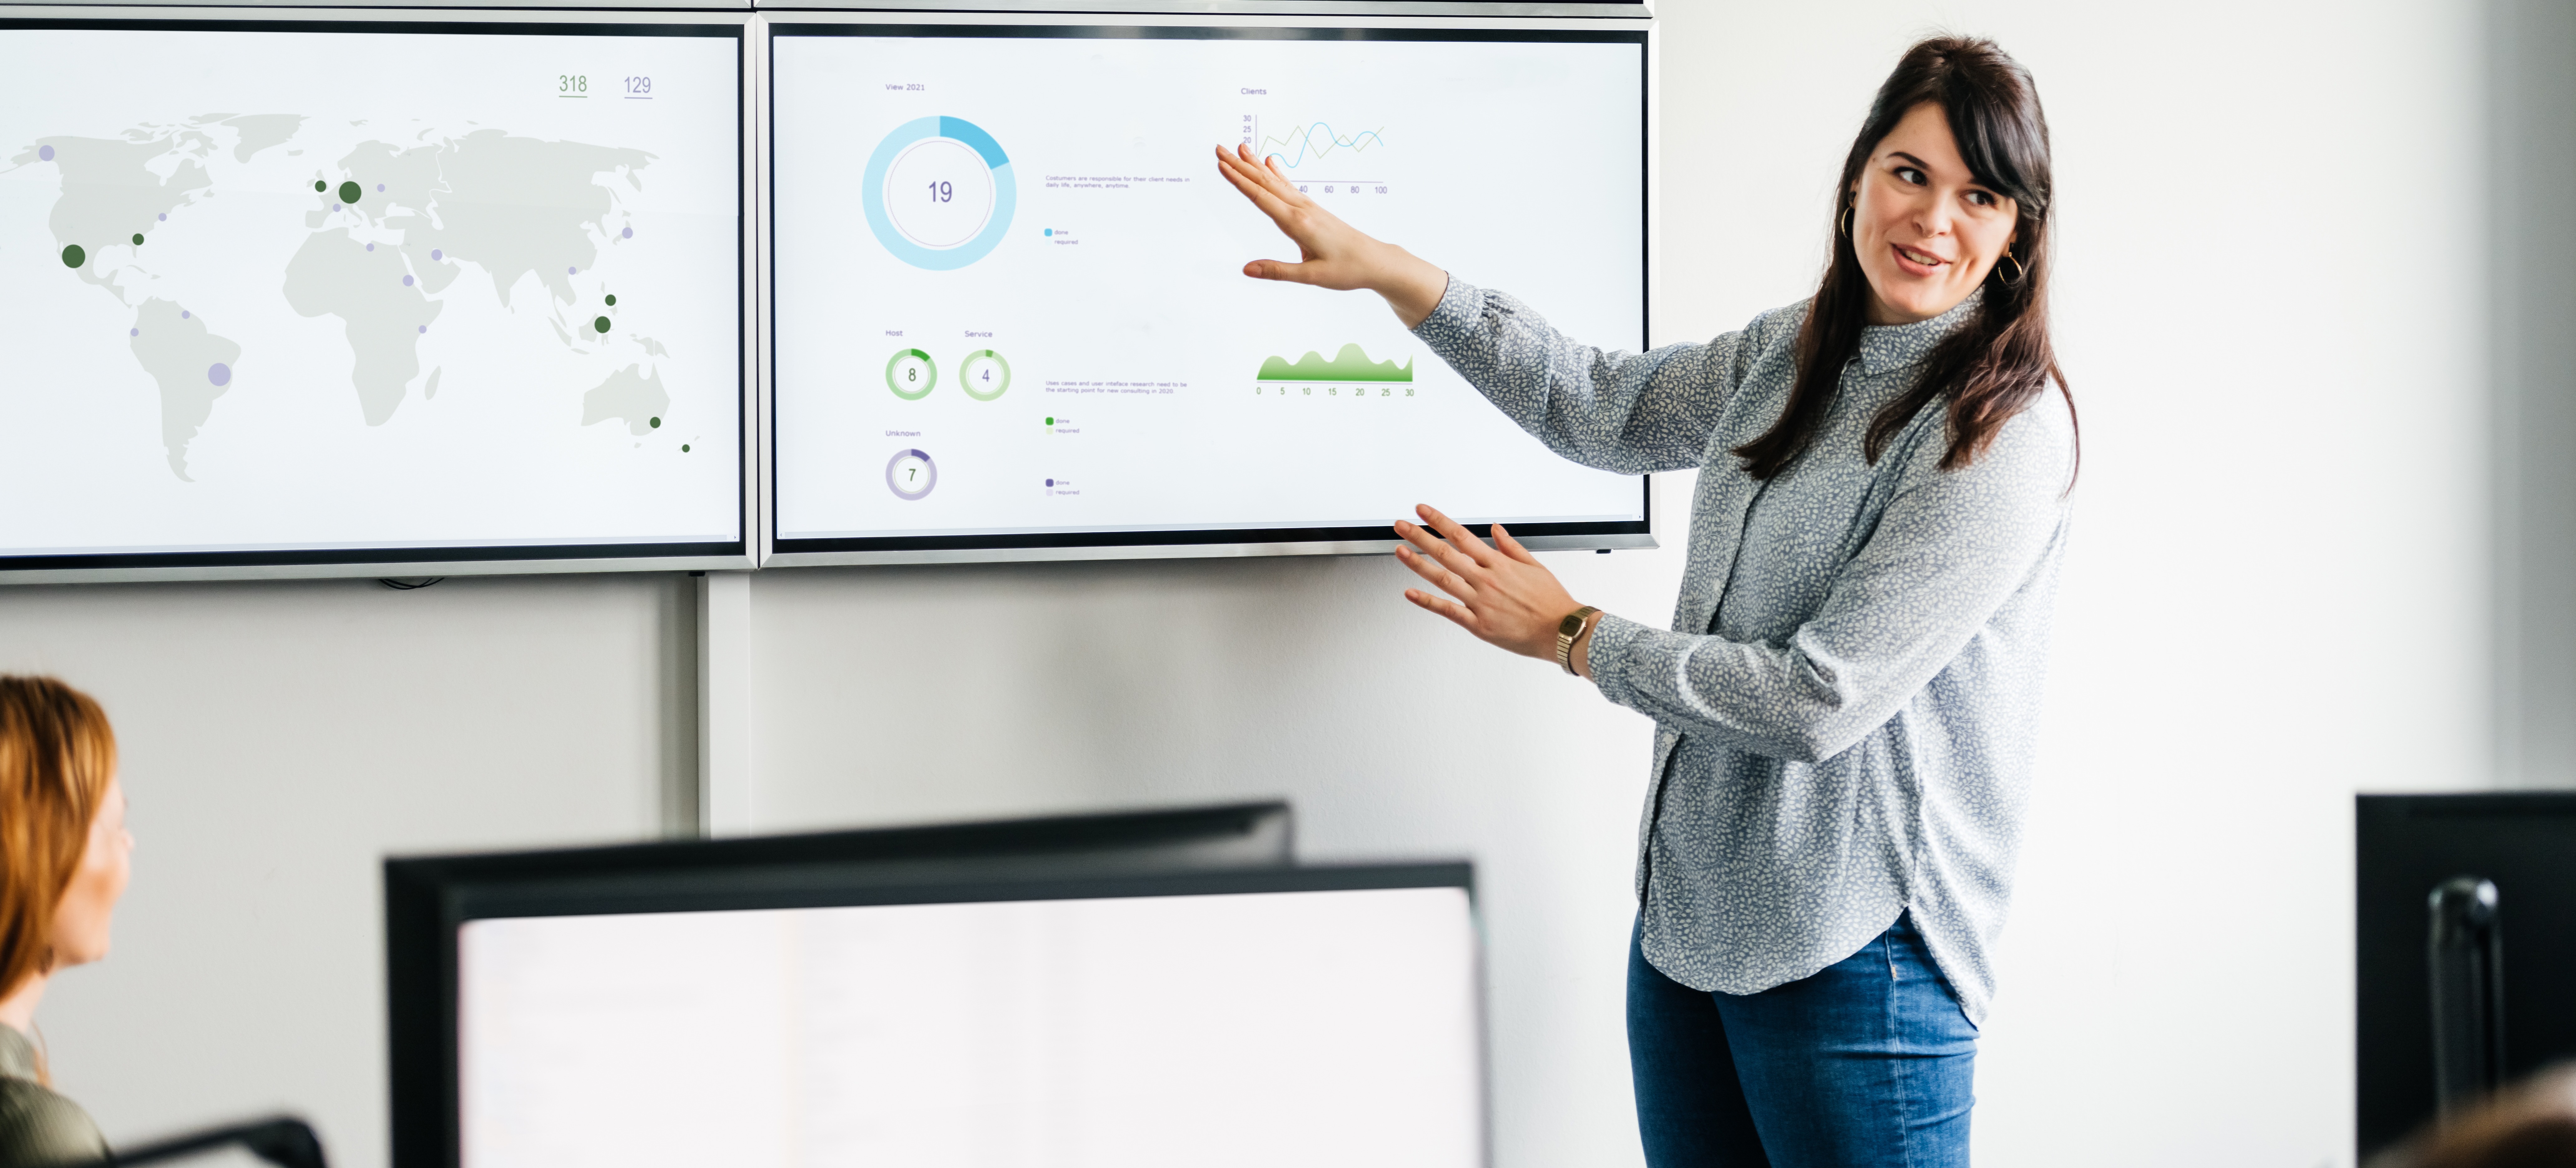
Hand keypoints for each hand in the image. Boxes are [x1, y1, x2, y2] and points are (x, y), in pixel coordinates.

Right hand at [1213, 144, 1448, 327]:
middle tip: (1220, 149)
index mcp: (1298, 223)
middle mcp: (1302, 209)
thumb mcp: (1310, 276)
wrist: (1374, 261)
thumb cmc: (1346, 270)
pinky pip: (1289, 187)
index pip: (1261, 197)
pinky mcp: (1313, 209)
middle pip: (1264, 183)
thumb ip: (1277, 271)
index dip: (1240, 181)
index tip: (1222, 165)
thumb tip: (1247, 269)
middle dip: (1240, 166)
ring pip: (1275, 181)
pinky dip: (1276, 174)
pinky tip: (1271, 163)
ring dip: (1255, 165)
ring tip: (1241, 148)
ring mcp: (1308, 207)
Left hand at [1394, 504, 1595, 671]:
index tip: (1423, 511)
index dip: (1439, 521)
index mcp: (1499, 563)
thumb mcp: (1535, 566)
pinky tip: (1410, 593)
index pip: (1462, 535)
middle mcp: (1487, 580)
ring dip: (1418, 564)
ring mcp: (1481, 602)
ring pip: (1443, 579)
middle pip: (1446, 553)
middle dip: (1420, 537)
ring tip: (1400, 551)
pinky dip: (1427, 601)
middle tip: (1401, 526)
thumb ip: (1511, 546)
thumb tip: (1495, 529)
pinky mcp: (1479, 625)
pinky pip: (1448, 610)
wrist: (1562, 630)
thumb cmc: (1551, 601)